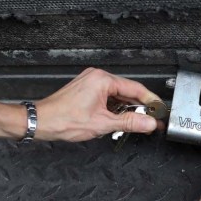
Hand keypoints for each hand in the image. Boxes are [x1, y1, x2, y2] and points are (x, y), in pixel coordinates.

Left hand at [35, 68, 161, 141]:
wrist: (41, 122)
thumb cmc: (64, 120)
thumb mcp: (103, 124)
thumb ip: (130, 122)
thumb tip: (149, 122)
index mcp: (102, 80)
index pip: (136, 88)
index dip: (150, 101)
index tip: (159, 110)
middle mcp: (97, 77)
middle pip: (127, 91)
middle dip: (139, 107)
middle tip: (150, 120)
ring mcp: (91, 82)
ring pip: (118, 95)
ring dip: (126, 109)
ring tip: (134, 123)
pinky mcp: (86, 89)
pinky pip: (108, 96)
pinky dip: (115, 108)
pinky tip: (118, 119)